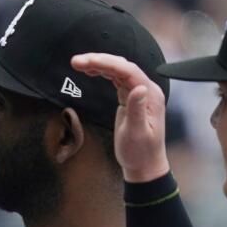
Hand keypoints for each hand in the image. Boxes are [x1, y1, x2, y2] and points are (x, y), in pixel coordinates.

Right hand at [70, 53, 169, 182]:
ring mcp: (138, 93)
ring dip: (99, 65)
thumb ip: (137, 109)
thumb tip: (138, 88)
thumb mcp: (137, 133)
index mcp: (150, 95)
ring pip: (118, 71)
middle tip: (76, 61)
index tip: (85, 62)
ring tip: (79, 64)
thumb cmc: (140, 152)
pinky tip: (91, 70)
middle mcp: (146, 90)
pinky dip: (103, 72)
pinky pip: (116, 79)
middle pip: (122, 66)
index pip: (128, 71)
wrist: (144, 165)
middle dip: (100, 60)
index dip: (106, 63)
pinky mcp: (129, 98)